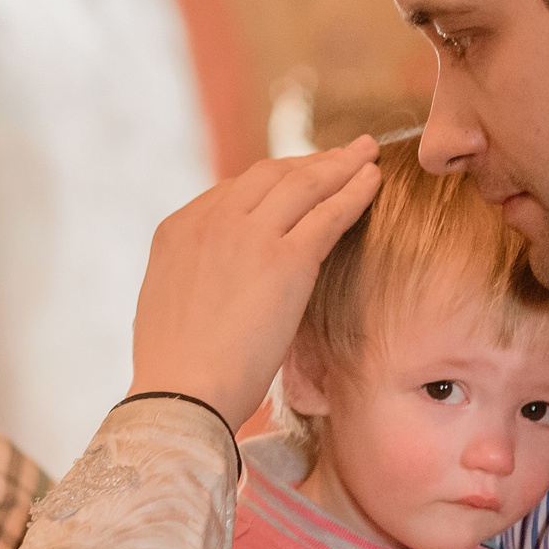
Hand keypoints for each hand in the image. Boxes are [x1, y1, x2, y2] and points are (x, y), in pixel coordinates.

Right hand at [130, 140, 383, 427]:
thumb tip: (220, 283)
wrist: (181, 395)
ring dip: (341, 164)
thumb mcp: (173, 306)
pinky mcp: (285, 258)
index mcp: (178, 229)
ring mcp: (248, 234)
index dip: (276, 180)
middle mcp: (211, 220)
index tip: (302, 177)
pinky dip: (356, 191)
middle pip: (271, 174)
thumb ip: (199, 277)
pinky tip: (375, 180)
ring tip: (367, 154)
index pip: (236, 190)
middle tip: (343, 154)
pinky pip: (330, 212)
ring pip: (304, 183)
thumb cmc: (179, 372)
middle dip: (311, 161)